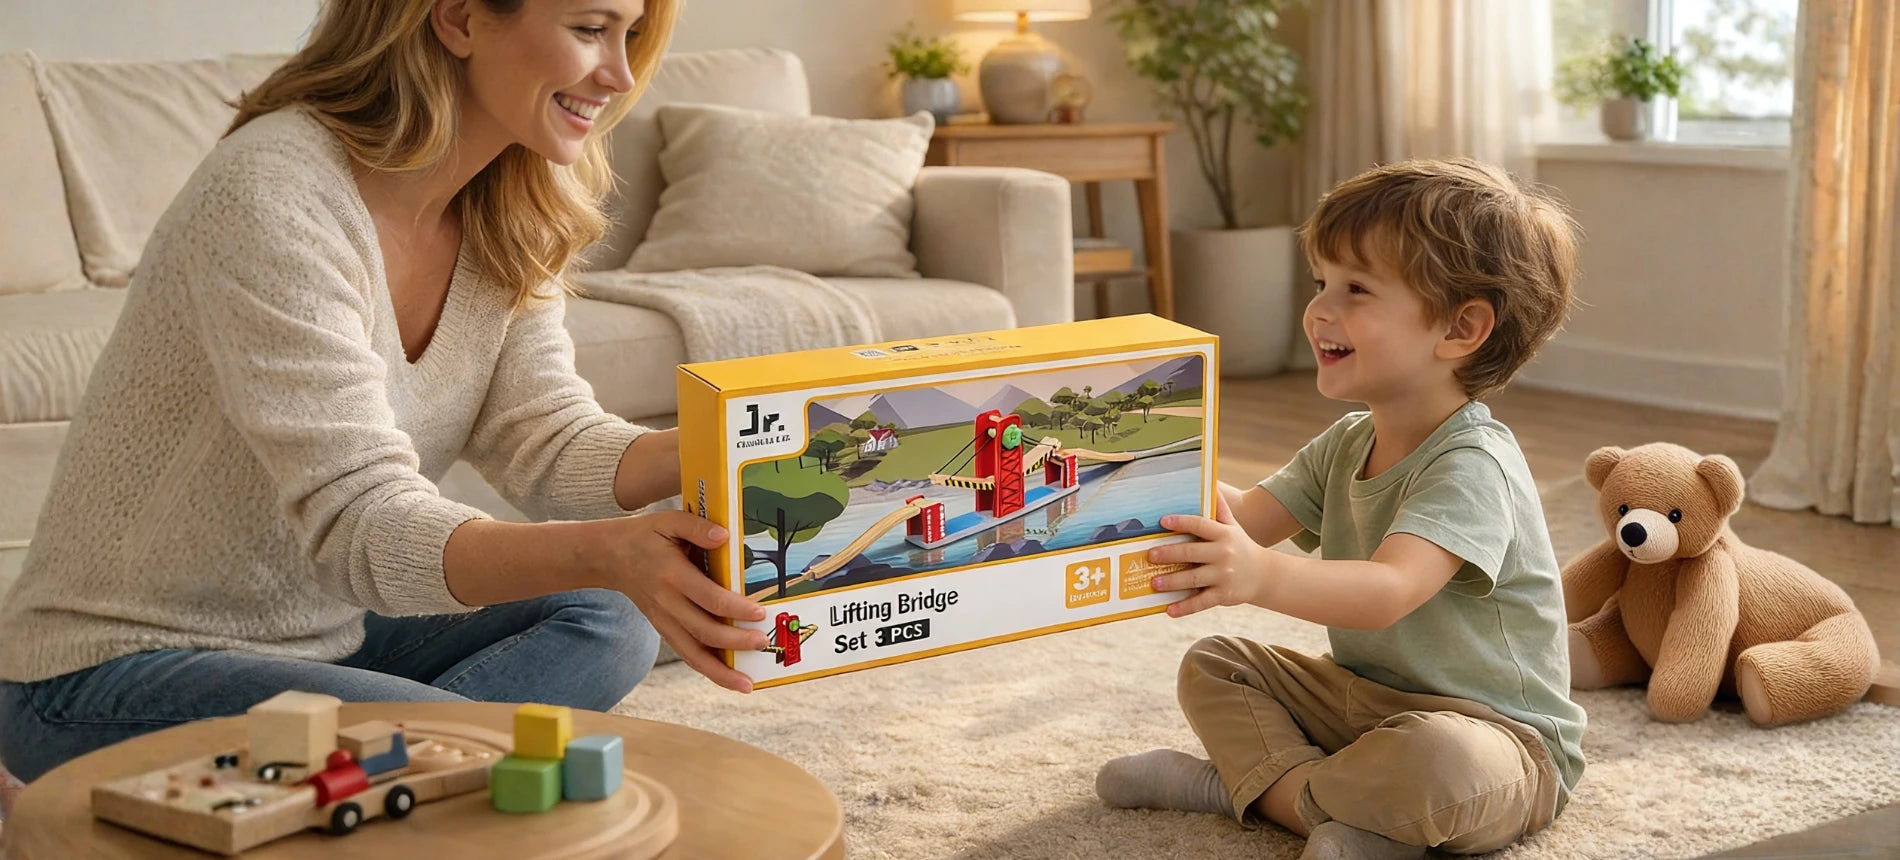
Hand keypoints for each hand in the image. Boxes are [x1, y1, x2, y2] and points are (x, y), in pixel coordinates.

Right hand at [600, 509, 765, 692]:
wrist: (608, 557)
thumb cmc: (644, 536)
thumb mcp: (668, 521)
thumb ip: (696, 526)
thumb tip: (724, 536)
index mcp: (672, 575)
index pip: (708, 597)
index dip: (735, 608)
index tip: (759, 613)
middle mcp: (667, 603)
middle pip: (703, 630)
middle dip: (735, 642)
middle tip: (762, 643)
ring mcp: (663, 619)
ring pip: (692, 653)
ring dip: (720, 672)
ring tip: (746, 684)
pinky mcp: (663, 628)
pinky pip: (686, 653)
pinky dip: (707, 669)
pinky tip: (728, 679)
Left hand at [1148, 493, 1271, 617]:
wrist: (1264, 575)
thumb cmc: (1240, 546)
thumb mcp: (1232, 526)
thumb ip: (1219, 509)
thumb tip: (1210, 484)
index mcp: (1223, 535)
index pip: (1200, 525)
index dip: (1181, 522)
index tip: (1163, 521)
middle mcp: (1224, 554)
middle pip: (1192, 553)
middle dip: (1169, 554)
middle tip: (1149, 555)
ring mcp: (1224, 576)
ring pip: (1193, 578)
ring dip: (1172, 582)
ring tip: (1154, 583)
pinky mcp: (1224, 595)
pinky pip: (1201, 602)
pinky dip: (1185, 607)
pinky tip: (1169, 610)